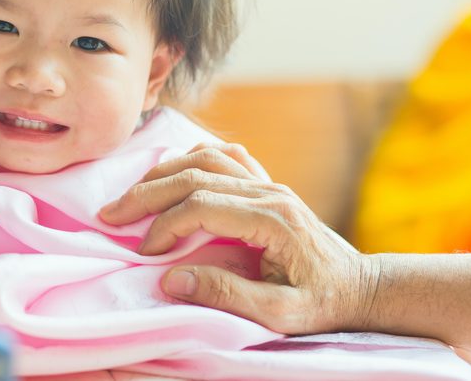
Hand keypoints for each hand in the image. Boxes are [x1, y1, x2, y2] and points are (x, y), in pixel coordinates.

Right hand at [99, 142, 377, 334]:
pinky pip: (225, 156)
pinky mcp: (267, 184)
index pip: (202, 206)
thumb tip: (171, 278)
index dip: (165, 225)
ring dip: (163, 173)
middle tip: (110, 213)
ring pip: (205, 159)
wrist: (360, 286)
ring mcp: (270, 183)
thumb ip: (227, 295)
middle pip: (195, 175)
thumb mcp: (280, 314)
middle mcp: (270, 192)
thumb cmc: (322, 303)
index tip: (144, 251)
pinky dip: (193, 158)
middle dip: (147, 193)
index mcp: (273, 219)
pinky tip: (173, 172)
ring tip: (131, 194)